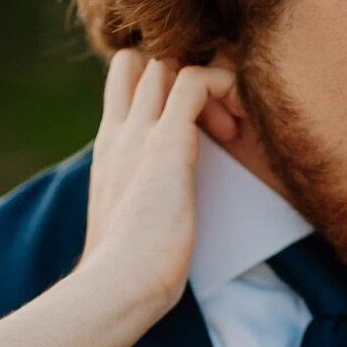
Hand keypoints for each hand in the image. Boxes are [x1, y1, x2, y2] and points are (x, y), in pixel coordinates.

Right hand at [78, 52, 232, 315]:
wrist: (117, 285)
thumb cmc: (128, 271)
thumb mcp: (130, 221)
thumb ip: (141, 201)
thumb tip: (157, 214)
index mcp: (109, 149)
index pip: (123, 85)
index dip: (160, 87)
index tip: (196, 127)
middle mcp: (119, 132)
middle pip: (140, 62)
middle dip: (182, 75)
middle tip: (215, 122)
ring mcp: (140, 133)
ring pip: (166, 61)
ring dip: (208, 80)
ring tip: (230, 127)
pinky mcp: (168, 142)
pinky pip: (197, 79)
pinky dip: (224, 85)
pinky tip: (237, 125)